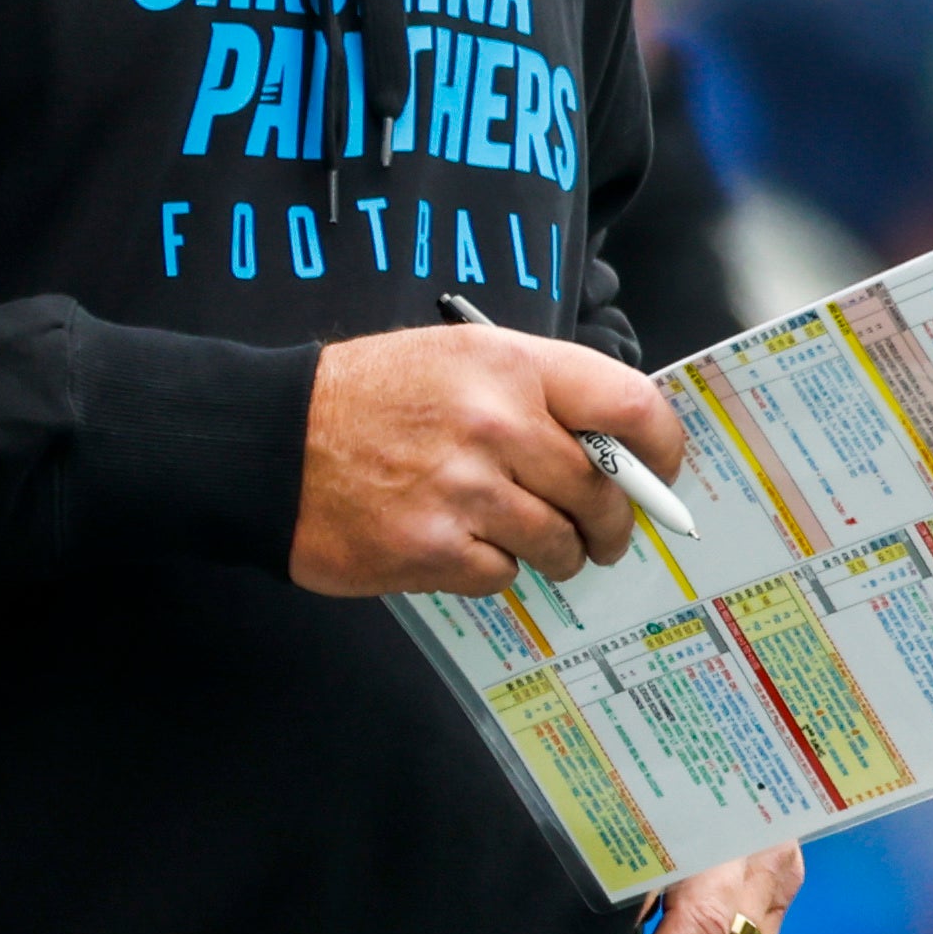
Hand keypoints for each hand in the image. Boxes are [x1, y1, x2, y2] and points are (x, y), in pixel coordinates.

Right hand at [294, 321, 687, 597]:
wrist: (270, 441)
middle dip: (611, 523)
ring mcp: (465, 489)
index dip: (661, 450)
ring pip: (560, 543)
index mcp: (511, 365)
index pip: (631, 406)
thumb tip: (620, 450)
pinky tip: (465, 547)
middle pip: (602, 491)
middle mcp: (497, 423)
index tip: (660, 475)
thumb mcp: (460, 357)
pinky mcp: (433, 549)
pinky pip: (504, 576)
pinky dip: (495, 570)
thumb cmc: (371, 398)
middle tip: (602, 534)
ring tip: (538, 546)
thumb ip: (541, 393)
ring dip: (559, 554)